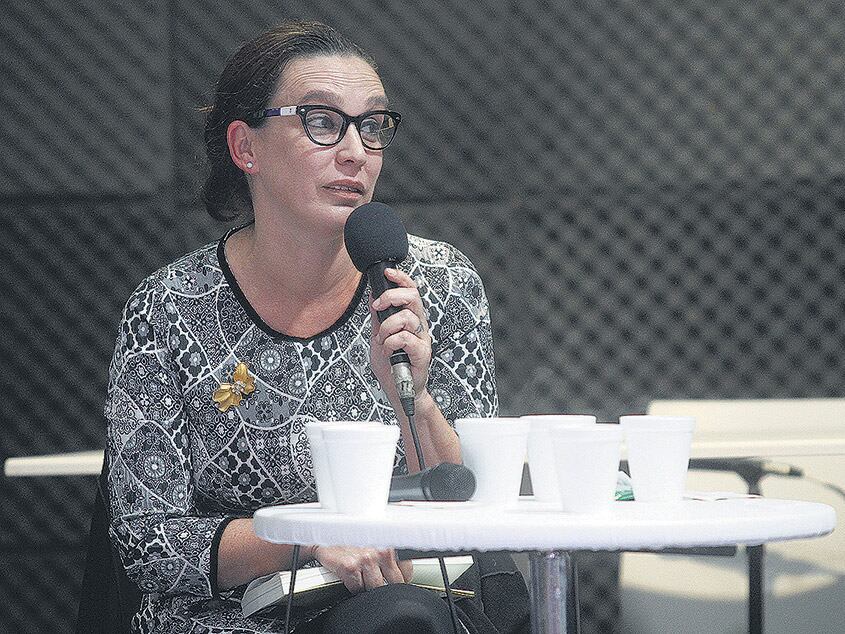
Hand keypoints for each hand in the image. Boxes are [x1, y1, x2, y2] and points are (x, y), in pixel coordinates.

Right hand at [311, 545, 412, 593]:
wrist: (326, 532)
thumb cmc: (352, 536)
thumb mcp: (376, 540)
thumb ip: (391, 555)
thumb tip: (402, 573)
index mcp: (390, 544)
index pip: (406, 571)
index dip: (399, 579)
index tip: (393, 580)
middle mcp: (380, 551)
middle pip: (394, 583)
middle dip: (386, 586)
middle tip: (376, 581)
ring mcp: (365, 560)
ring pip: (376, 588)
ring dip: (368, 587)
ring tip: (362, 578)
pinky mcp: (349, 568)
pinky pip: (357, 589)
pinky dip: (353, 587)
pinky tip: (350, 578)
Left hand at [369, 268, 431, 404]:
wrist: (399, 390)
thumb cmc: (391, 365)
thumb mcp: (378, 336)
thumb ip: (378, 317)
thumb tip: (373, 295)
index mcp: (410, 318)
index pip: (411, 291)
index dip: (401, 278)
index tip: (388, 273)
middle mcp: (419, 326)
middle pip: (413, 297)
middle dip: (392, 297)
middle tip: (378, 307)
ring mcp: (422, 338)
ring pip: (406, 318)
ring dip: (387, 328)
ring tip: (382, 341)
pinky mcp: (422, 353)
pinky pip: (405, 338)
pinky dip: (390, 343)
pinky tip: (388, 352)